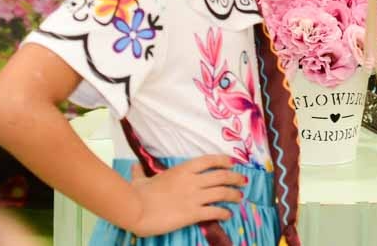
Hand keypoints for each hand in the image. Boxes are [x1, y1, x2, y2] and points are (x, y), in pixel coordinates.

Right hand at [126, 154, 246, 236]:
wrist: (136, 209)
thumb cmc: (138, 194)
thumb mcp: (140, 180)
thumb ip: (140, 173)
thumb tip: (133, 166)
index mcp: (183, 169)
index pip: (209, 160)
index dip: (223, 160)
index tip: (232, 163)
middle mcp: (192, 180)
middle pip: (221, 176)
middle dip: (235, 178)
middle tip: (243, 181)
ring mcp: (194, 197)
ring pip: (222, 193)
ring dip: (234, 195)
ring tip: (240, 197)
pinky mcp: (193, 213)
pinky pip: (214, 212)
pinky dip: (224, 213)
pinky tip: (228, 215)